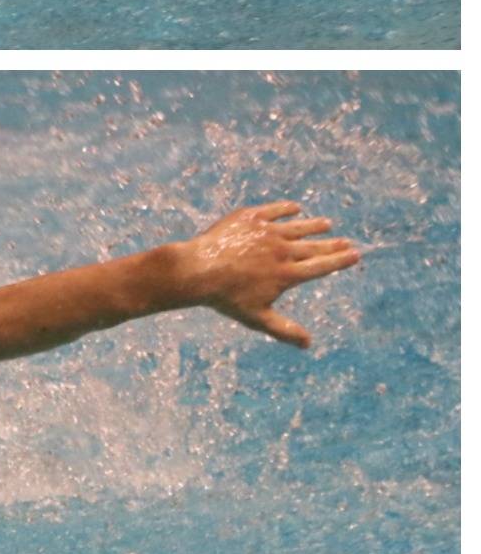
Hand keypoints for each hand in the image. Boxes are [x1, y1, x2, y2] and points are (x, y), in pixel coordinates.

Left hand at [167, 202, 359, 347]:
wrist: (197, 270)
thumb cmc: (226, 298)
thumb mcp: (257, 319)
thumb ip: (284, 330)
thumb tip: (309, 345)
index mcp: (287, 274)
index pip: (320, 266)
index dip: (339, 261)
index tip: (355, 255)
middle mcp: (282, 251)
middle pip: (313, 246)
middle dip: (332, 244)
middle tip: (346, 241)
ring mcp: (266, 232)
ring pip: (297, 227)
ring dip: (313, 225)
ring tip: (326, 224)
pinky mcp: (249, 218)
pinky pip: (273, 210)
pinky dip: (285, 209)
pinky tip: (295, 208)